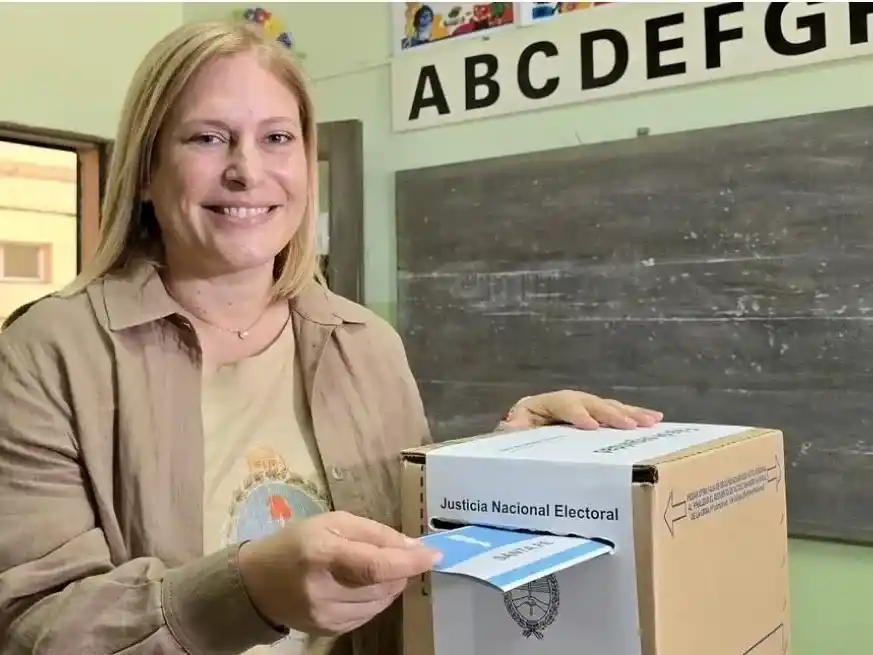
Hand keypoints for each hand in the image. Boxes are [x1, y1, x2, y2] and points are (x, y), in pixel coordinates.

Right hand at [238, 511, 439, 635]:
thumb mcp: (333, 523)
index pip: (375, 565)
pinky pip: (369, 615)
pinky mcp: (328, 631)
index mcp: (322, 554)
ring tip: (372, 568)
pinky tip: (360, 586)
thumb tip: (414, 547)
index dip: (409, 562)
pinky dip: (375, 599)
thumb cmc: (298, 542)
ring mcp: (325, 616)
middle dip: (399, 569)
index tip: (434, 555)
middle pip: (383, 584)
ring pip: (381, 602)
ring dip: (389, 584)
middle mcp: (323, 590)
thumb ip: (375, 533)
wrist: (257, 583)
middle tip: (395, 554)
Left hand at [499, 389, 662, 430]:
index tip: (591, 426)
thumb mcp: (507, 435)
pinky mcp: (593, 415)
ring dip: (630, 413)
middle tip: (631, 426)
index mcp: (541, 404)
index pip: (563, 404)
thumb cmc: (513, 437)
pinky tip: (655, 419)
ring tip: (651, 421)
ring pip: (607, 405)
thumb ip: (510, 432)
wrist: (516, 433)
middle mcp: (565, 401)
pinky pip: (616, 413)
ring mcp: (581, 406)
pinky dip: (634, 415)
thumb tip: (510, 426)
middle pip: (591, 402)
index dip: (577, 413)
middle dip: (611, 413)